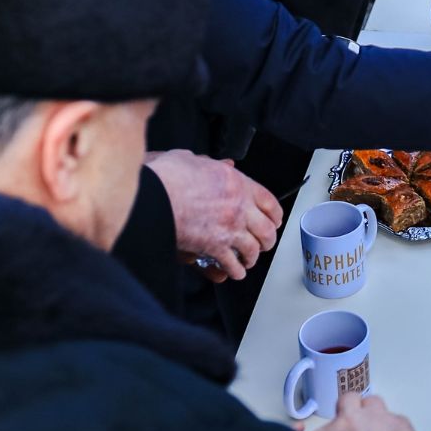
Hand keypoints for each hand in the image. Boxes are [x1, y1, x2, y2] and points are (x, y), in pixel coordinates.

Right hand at [144, 149, 283, 281]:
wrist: (154, 195)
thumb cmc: (170, 176)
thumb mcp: (194, 159)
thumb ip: (213, 164)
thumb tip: (223, 165)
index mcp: (238, 183)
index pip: (269, 202)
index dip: (275, 215)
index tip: (275, 220)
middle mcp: (239, 207)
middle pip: (267, 229)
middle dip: (267, 240)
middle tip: (264, 244)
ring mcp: (229, 228)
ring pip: (253, 249)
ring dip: (252, 257)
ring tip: (249, 260)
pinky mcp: (215, 246)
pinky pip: (233, 264)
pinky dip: (235, 271)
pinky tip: (234, 272)